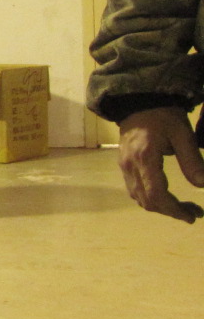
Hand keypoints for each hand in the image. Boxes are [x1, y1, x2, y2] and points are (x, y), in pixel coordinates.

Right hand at [117, 106, 203, 221]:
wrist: (139, 102)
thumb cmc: (163, 116)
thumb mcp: (183, 134)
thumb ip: (192, 161)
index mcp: (145, 158)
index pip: (156, 195)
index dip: (174, 210)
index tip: (193, 216)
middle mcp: (131, 166)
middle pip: (147, 201)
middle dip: (171, 211)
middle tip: (194, 212)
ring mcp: (124, 166)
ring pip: (139, 198)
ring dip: (161, 207)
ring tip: (183, 206)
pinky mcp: (124, 165)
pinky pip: (135, 190)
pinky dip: (151, 199)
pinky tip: (166, 196)